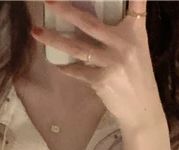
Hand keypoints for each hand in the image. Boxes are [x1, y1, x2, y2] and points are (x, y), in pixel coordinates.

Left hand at [31, 0, 164, 133]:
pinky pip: (78, 70)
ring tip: (36, 32)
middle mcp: (123, 45)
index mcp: (135, 32)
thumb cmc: (138, 76)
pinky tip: (57, 63)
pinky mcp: (101, 81)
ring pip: (78, 48)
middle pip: (90, 24)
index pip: (137, 5)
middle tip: (48, 0)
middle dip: (67, 11)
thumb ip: (124, 29)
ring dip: (55, 40)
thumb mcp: (138, 48)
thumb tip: (94, 21)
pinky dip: (67, 67)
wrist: (142, 109)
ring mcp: (111, 63)